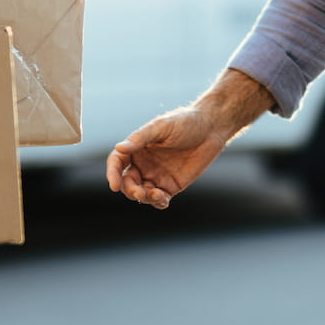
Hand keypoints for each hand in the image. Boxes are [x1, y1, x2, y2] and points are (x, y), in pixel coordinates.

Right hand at [108, 106, 229, 209]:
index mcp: (137, 147)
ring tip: (158, 195)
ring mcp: (157, 176)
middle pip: (128, 182)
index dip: (112, 174)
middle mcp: (144, 163)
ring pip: (142, 193)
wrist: (212, 128)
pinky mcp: (171, 186)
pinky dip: (158, 203)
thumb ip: (140, 138)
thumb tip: (119, 148)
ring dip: (144, 198)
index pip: (117, 162)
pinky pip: (159, 199)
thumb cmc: (185, 121)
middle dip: (130, 190)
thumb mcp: (161, 126)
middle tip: (140, 193)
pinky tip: (164, 200)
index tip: (114, 185)